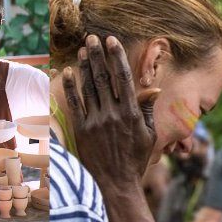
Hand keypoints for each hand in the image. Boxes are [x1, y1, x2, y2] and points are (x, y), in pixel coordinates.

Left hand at [62, 35, 160, 183]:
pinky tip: (67, 72)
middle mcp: (113, 113)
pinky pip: (74, 103)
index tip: (112, 40)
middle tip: (92, 38)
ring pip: (89, 87)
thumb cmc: (136, 160)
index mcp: (131, 112)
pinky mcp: (82, 130)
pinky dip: (70, 87)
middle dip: (98, 55)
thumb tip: (154, 88)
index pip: (123, 77)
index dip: (117, 56)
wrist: (115, 183)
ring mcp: (95, 121)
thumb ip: (147, 110)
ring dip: (85, 66)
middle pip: (104, 77)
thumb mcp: (149, 135)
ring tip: (82, 49)